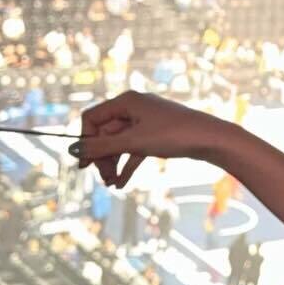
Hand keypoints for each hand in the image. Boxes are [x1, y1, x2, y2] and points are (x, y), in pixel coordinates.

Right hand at [71, 92, 225, 190]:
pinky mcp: (155, 133)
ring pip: (119, 142)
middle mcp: (134, 107)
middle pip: (105, 132)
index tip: (84, 165)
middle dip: (102, 157)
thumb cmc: (173, 135)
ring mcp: (145, 120)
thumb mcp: (134, 142)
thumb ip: (102, 147)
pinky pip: (134, 148)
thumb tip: (73, 149)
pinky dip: (127, 164)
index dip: (85, 140)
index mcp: (126, 101)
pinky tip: (121, 183)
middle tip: (103, 178)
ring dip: (113, 163)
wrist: (210, 139)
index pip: (92, 118)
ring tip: (111, 184)